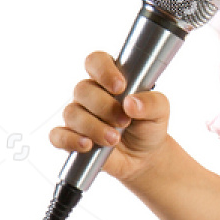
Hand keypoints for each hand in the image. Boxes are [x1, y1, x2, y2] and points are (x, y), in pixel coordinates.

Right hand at [48, 51, 170, 183]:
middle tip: (124, 121)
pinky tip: (87, 145)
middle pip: (83, 89)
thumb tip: (131, 102)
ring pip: (72, 113)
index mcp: (109, 79)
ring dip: (93, 127)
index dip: (104, 71)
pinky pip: (58, 135)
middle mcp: (90, 94)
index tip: (119, 87)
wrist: (144, 157)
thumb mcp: (160, 112)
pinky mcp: (71, 138)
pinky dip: (71, 140)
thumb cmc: (148, 126)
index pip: (96, 61)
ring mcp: (78, 116)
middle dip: (104, 107)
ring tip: (114, 139)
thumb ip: (152, 103)